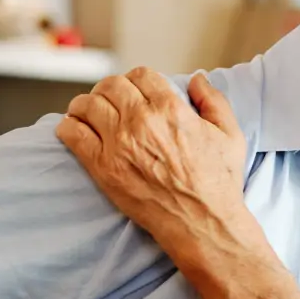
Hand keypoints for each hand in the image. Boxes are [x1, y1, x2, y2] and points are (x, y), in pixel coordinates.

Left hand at [59, 68, 248, 254]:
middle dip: (111, 89)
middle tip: (111, 101)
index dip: (137, 80)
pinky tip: (75, 128)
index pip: (141, 75)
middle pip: (111, 85)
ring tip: (88, 112)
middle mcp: (141, 121)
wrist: (202, 223)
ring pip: (87, 104)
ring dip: (86, 104)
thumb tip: (197, 79)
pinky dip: (69, 126)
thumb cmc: (218, 183)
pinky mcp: (102, 167)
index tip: (135, 91)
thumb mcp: (230, 136)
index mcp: (171, 109)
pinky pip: (72, 133)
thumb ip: (214, 101)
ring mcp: (118, 144)